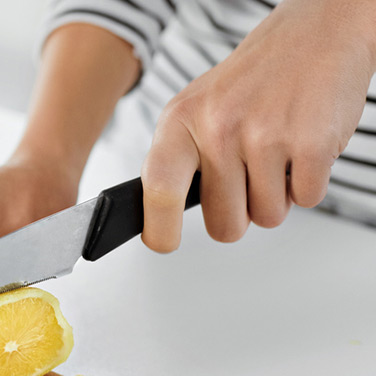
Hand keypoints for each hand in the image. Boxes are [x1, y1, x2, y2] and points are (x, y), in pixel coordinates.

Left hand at [141, 0, 375, 251]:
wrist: (315, 36)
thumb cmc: (253, 80)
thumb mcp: (197, 108)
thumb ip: (180, 159)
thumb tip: (158, 216)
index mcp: (181, 121)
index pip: (157, 188)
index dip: (159, 228)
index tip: (163, 242)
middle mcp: (218, 128)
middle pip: (224, 224)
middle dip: (239, 215)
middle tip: (247, 179)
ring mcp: (265, 137)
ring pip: (267, 217)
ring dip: (276, 196)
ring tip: (276, 151)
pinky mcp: (310, 145)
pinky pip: (306, 200)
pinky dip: (307, 183)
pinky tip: (301, 146)